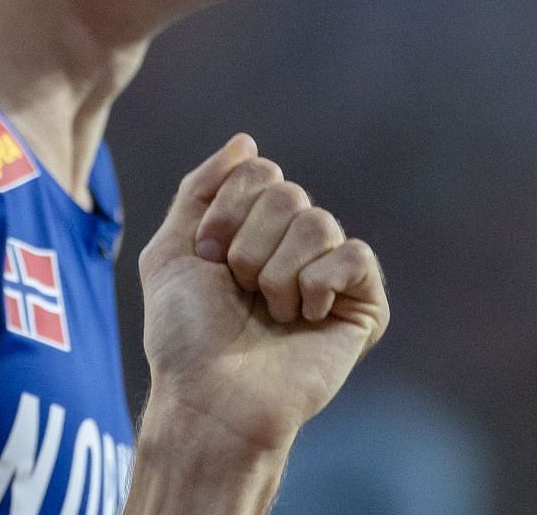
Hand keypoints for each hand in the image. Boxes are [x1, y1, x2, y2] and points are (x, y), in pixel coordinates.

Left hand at [138, 134, 387, 455]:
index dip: (226, 211)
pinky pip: (356, 255)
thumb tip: (246, 141)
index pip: (259, 169)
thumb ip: (200, 189)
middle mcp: (296, 244)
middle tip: (240, 291)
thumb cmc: (185, 335)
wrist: (210, 396)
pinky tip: (306, 317)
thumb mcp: (172, 250)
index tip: (209, 258)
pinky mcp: (364, 305)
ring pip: (318, 223)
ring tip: (271, 313)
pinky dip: (319, 284)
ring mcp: (332, 273)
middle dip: (248, 246)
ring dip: (277, 273)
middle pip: (287, 192)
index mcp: (255, 226)